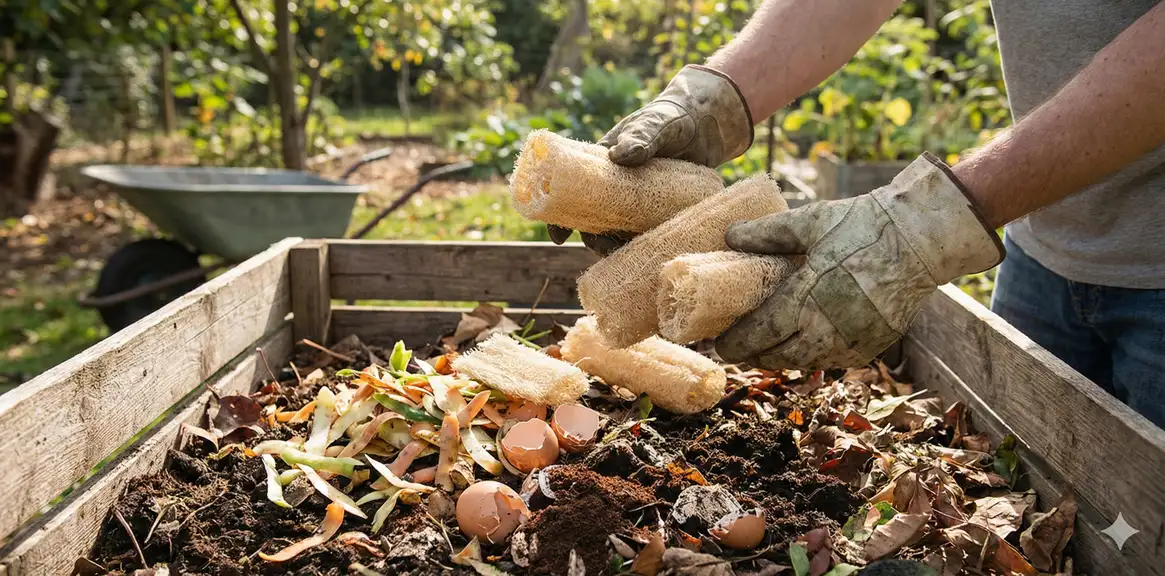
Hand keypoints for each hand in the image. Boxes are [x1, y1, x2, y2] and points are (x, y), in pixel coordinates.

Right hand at [549, 65, 753, 254]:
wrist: (706, 127)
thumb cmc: (671, 118)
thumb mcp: (656, 123)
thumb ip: (642, 136)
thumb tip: (621, 156)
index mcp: (601, 165)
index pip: (572, 192)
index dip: (560, 215)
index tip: (559, 236)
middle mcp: (614, 188)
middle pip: (594, 221)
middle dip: (593, 240)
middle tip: (603, 249)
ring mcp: (637, 203)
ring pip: (619, 232)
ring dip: (618, 248)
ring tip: (628, 255)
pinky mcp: (659, 212)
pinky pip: (647, 234)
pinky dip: (646, 245)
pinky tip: (651, 254)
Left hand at [714, 153, 1004, 369]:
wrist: (920, 242)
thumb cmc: (862, 226)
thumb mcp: (809, 222)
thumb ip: (766, 233)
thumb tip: (729, 237)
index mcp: (806, 300)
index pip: (759, 335)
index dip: (735, 344)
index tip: (718, 345)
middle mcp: (827, 331)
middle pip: (777, 358)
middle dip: (753, 356)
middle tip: (736, 348)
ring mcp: (851, 344)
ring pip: (804, 363)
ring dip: (781, 358)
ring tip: (765, 347)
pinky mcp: (870, 348)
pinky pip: (831, 362)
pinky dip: (812, 356)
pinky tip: (802, 343)